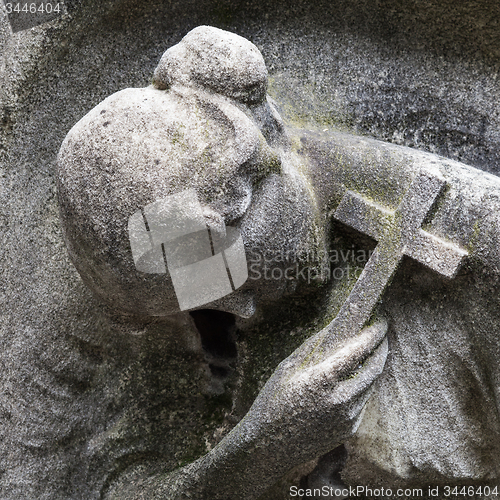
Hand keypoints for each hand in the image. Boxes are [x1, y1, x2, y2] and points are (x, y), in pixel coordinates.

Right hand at [104, 318, 387, 499]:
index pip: (362, 345)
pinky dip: (362, 381)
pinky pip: (361, 398)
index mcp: (324, 379)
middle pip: (375, 363)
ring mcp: (346, 417)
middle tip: (380, 325)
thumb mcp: (282, 370)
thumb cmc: (263, 409)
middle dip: (380, 342)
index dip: (375, 326)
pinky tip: (353, 373)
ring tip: (369, 343)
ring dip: (372, 361)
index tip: (381, 312)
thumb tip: (329, 328)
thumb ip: (309, 350)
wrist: (259, 459)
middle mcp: (342, 398)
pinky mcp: (344, 429)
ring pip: (371, 382)